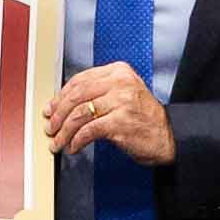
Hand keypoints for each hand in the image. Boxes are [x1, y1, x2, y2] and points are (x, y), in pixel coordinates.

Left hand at [43, 62, 174, 167]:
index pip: (80, 80)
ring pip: (80, 114)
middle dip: (59, 114)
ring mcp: (121, 102)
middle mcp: (120, 83)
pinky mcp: (120, 123)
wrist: (168, 137)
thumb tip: (63, 105)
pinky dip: (77, 141)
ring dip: (64, 131)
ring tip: (58, 142)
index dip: (61, 96)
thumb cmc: (143, 118)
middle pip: (77, 96)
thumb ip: (99, 93)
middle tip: (50, 127)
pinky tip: (74, 147)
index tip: (51, 108)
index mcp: (119, 71)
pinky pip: (88, 131)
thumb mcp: (124, 95)